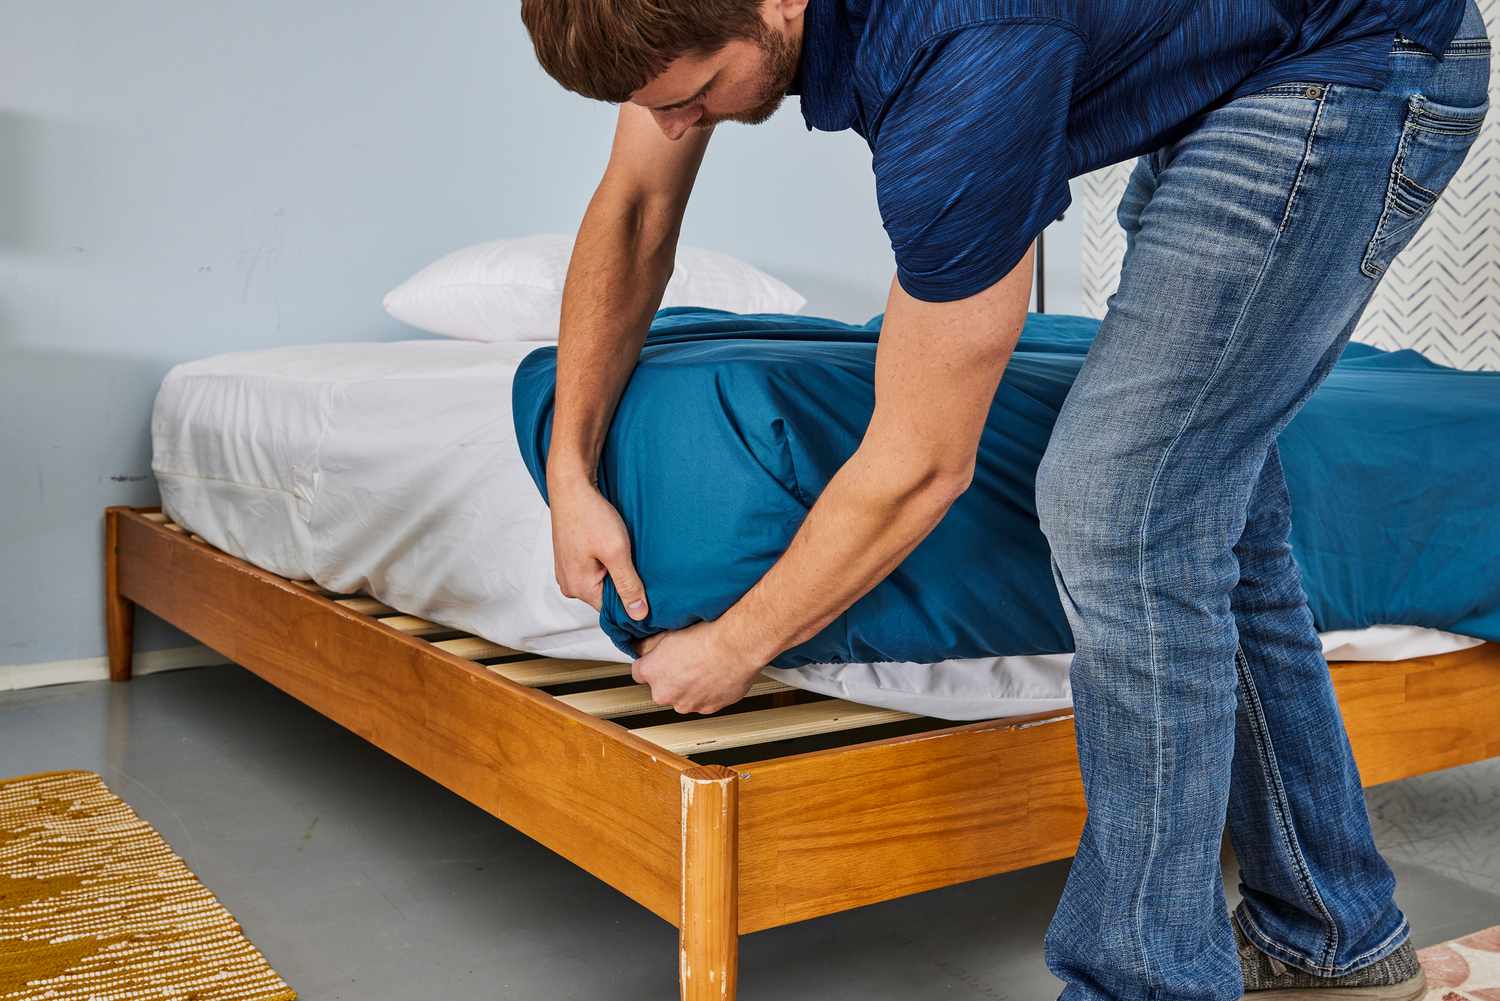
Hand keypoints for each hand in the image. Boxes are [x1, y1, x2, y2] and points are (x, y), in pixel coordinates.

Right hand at [547, 477, 648, 619]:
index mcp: (579, 588)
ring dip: (615, 571)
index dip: (633, 601)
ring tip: (625, 553)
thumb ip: (628, 585)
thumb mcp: (617, 552)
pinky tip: (614, 547)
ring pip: (600, 581)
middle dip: (624, 583)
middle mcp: (569, 584)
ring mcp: (567, 571)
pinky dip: (606, 561)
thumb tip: (638, 615)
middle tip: (639, 565)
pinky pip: (593, 569)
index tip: (650, 590)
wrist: (571, 486)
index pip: (612, 610)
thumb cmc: (591, 516)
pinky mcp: (570, 558)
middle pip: (605, 596)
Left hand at [630, 620, 763, 714]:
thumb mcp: (670, 631)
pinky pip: (704, 701)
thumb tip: (643, 646)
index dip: (651, 663)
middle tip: (687, 660)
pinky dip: (708, 691)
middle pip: (662, 688)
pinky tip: (715, 674)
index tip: (659, 659)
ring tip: (704, 666)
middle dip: (671, 677)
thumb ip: (651, 644)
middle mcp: (666, 693)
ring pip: (684, 697)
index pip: (639, 672)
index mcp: (652, 672)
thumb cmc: (707, 636)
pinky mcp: (708, 708)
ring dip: (690, 686)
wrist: (736, 646)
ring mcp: (688, 703)